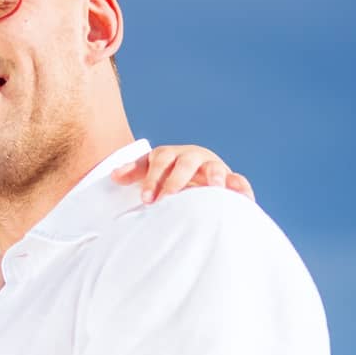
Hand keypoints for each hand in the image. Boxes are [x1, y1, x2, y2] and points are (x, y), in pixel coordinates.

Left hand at [112, 145, 253, 203]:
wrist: (192, 176)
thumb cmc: (166, 175)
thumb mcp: (150, 171)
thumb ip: (134, 171)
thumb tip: (114, 176)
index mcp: (171, 155)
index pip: (160, 161)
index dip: (152, 179)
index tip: (146, 200)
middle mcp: (193, 158)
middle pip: (185, 163)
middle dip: (177, 180)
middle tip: (169, 198)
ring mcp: (213, 168)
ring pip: (215, 168)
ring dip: (215, 176)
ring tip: (214, 188)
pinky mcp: (230, 180)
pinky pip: (239, 181)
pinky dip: (240, 188)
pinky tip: (242, 197)